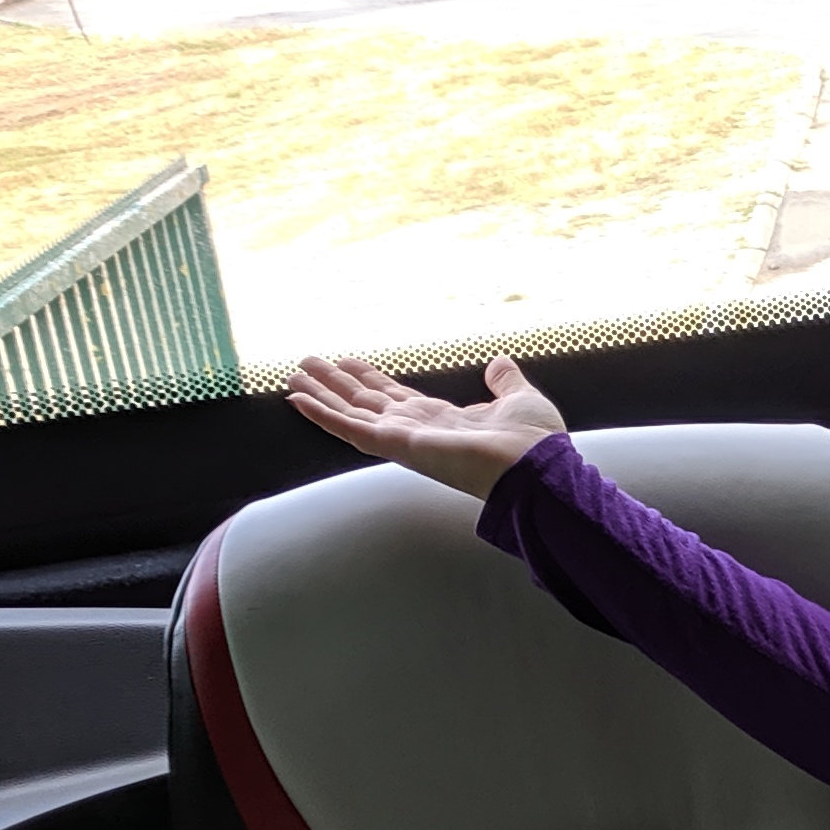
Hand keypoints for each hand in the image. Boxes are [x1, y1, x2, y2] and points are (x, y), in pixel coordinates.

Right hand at [284, 353, 565, 500]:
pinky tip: (298, 400)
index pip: (396, 397)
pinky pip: (350, 429)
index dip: (370, 379)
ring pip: (351, 413)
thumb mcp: (520, 398)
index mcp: (442, 420)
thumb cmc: (534, 442)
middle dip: (337, 385)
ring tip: (293, 377)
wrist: (537, 468)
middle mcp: (417, 430)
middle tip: (306, 365)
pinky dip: (323, 415)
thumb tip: (498, 361)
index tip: (347, 362)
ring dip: (321, 396)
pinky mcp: (397, 446)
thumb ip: (505, 381)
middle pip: (366, 403)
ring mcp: (404, 439)